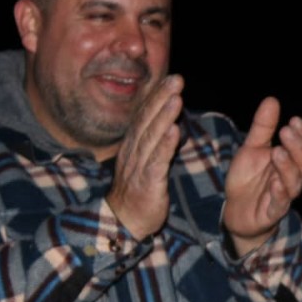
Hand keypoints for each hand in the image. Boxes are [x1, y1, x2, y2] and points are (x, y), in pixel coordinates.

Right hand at [105, 75, 184, 239]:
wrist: (125, 222)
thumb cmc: (139, 192)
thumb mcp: (147, 163)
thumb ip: (157, 144)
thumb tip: (172, 125)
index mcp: (134, 146)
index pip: (145, 116)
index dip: (157, 96)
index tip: (170, 79)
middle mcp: (134, 152)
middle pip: (147, 120)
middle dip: (162, 97)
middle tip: (176, 79)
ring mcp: (139, 166)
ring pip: (152, 137)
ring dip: (164, 116)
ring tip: (177, 98)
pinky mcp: (147, 182)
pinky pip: (156, 161)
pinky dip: (166, 145)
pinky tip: (175, 131)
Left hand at [223, 96, 301, 255]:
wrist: (235, 209)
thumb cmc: (248, 178)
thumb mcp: (252, 148)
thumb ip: (263, 128)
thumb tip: (272, 100)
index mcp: (291, 161)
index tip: (294, 120)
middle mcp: (292, 178)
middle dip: (298, 147)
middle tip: (286, 131)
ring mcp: (283, 196)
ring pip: (295, 183)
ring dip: (288, 167)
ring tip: (277, 152)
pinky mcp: (272, 212)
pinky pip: (280, 204)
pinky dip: (279, 193)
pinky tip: (274, 182)